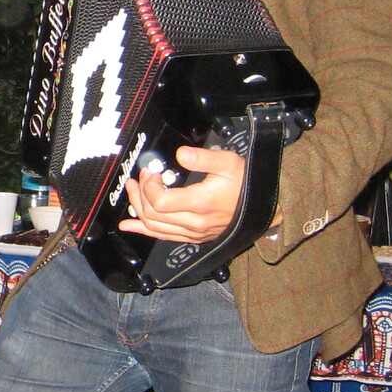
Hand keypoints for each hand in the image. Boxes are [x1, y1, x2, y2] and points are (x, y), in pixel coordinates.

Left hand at [118, 145, 246, 243]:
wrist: (261, 207)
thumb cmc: (246, 184)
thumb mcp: (228, 163)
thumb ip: (202, 158)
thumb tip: (180, 154)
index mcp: (201, 203)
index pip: (160, 201)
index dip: (148, 185)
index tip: (150, 171)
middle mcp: (194, 223)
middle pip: (152, 214)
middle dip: (139, 194)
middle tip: (137, 178)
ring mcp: (193, 233)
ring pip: (154, 227)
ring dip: (138, 209)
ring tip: (132, 192)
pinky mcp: (193, 237)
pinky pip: (162, 236)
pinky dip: (143, 230)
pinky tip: (130, 225)